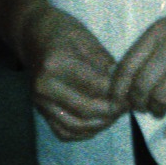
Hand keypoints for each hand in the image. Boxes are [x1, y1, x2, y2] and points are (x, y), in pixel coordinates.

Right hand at [21, 5, 127, 140]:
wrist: (32, 34)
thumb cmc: (62, 31)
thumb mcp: (86, 39)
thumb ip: (104, 64)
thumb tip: (124, 85)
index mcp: (56, 64)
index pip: (94, 86)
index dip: (117, 93)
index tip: (132, 93)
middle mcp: (44, 86)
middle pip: (85, 110)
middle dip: (111, 111)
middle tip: (127, 106)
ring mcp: (39, 101)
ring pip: (74, 126)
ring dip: (99, 125)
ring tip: (115, 115)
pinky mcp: (40, 110)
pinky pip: (62, 132)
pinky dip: (82, 133)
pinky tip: (98, 123)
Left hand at [111, 0, 165, 136]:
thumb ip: (150, 45)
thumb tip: (122, 73)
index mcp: (158, 32)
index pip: (127, 66)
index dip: (118, 89)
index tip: (116, 102)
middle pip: (141, 85)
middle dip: (136, 103)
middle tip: (140, 109)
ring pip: (161, 98)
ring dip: (155, 111)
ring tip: (158, 113)